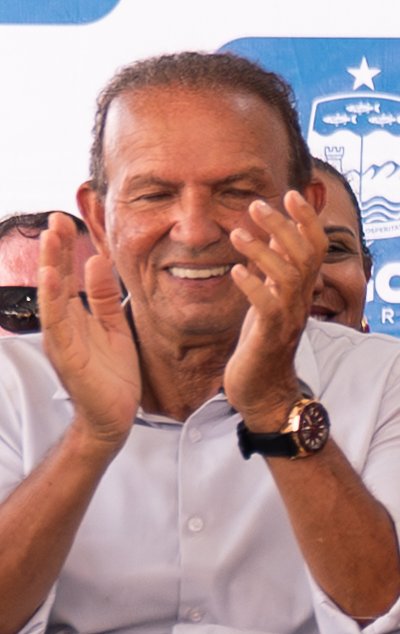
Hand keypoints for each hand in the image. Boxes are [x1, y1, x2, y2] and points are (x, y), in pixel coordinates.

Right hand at [31, 217, 138, 447]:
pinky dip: (54, 299)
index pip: (68, 276)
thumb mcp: (114, 326)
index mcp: (75, 317)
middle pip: (56, 280)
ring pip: (53, 297)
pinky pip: (59, 323)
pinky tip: (53, 278)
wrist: (113, 415)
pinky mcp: (67, 355)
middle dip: (56, 250)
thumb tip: (97, 262)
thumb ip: (105, 297)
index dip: (66, 249)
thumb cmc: (112, 373)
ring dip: (52, 266)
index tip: (67, 220)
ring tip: (51, 239)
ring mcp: (61, 339)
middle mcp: (63, 325)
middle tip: (56, 218)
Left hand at [221, 190, 326, 427]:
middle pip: (305, 254)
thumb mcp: (270, 298)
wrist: (264, 390)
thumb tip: (277, 235)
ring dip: (264, 251)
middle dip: (284, 226)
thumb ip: (276, 269)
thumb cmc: (262, 343)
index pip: (315, 245)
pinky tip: (234, 271)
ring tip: (238, 233)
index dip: (307, 219)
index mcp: (300, 289)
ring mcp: (288, 316)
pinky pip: (267, 305)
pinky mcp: (270, 334)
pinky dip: (252, 285)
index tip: (291, 193)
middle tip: (258, 204)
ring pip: (288, 275)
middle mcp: (300, 299)